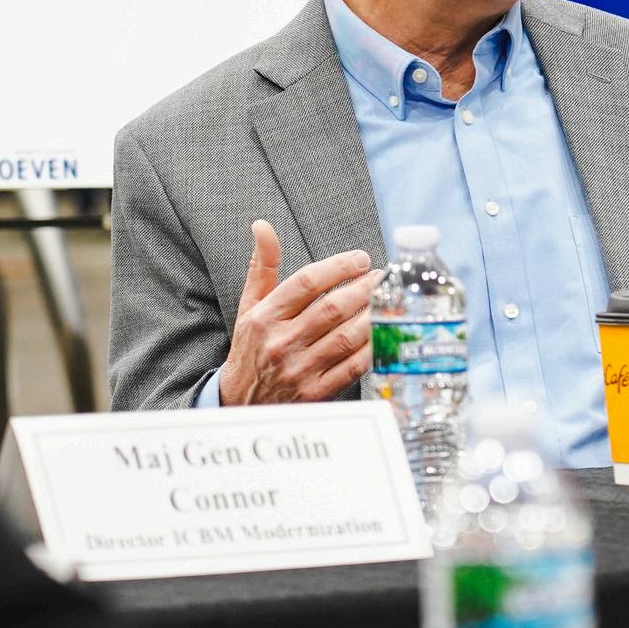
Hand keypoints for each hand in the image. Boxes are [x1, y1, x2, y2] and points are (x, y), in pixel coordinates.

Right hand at [217, 219, 379, 404]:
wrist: (241, 401)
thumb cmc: (251, 347)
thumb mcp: (249, 305)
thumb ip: (262, 266)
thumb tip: (262, 226)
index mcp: (265, 317)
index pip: (306, 283)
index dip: (338, 267)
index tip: (361, 259)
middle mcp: (281, 342)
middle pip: (332, 308)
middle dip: (364, 288)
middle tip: (382, 277)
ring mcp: (299, 369)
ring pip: (346, 337)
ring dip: (373, 316)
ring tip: (387, 300)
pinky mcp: (316, 392)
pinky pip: (352, 367)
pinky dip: (371, 349)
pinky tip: (382, 333)